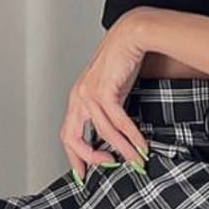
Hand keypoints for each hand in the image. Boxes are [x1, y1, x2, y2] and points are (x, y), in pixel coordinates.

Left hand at [60, 10, 151, 182]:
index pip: (68, 133)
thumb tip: (117, 134)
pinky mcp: (105, 91)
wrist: (131, 36)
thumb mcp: (111, 89)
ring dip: (122, 150)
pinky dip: (131, 137)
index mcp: (77, 97)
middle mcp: (79, 97)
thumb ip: (109, 110)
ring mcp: (89, 94)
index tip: (83, 173)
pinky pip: (118, 122)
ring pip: (103, 133)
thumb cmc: (122, 60)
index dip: (74, 156)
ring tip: (135, 161)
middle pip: (72, 137)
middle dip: (87, 159)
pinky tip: (140, 145)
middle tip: (104, 170)